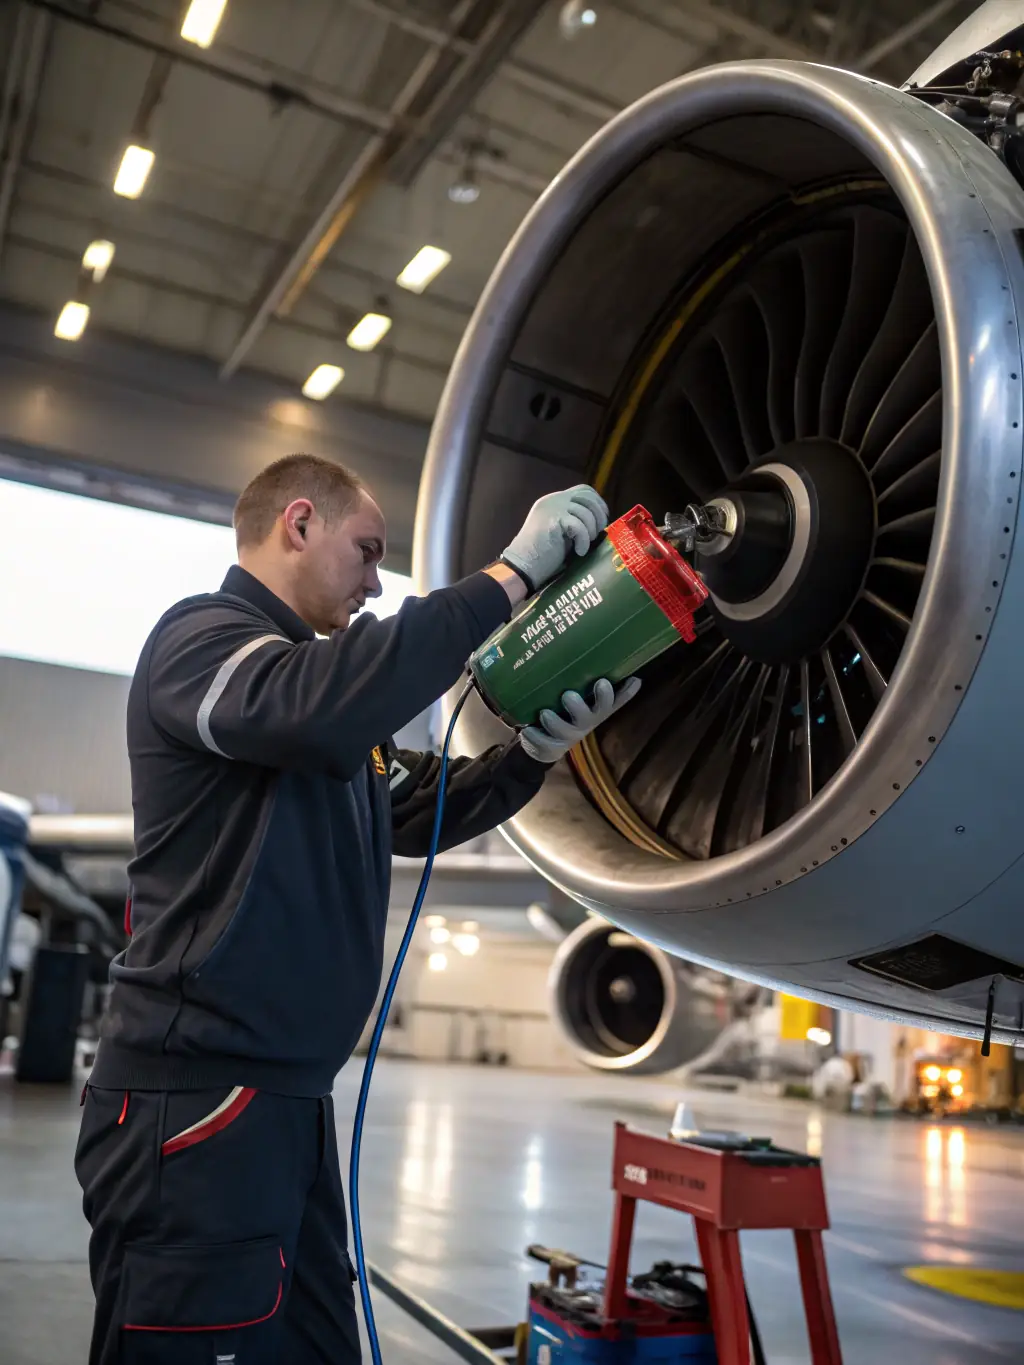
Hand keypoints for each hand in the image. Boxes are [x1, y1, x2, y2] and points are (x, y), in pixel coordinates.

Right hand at [501, 485, 608, 593]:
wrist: (523, 566)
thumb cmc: (544, 555)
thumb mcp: (562, 531)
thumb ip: (575, 520)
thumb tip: (600, 521)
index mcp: (555, 500)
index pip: (583, 490)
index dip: (598, 503)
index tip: (602, 521)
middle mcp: (553, 500)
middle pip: (588, 497)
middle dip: (598, 515)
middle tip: (596, 534)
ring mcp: (552, 508)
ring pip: (586, 513)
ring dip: (590, 532)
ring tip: (583, 546)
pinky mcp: (553, 520)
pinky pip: (579, 526)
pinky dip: (583, 541)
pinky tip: (579, 551)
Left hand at [519, 677, 641, 763]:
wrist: (550, 746)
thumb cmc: (574, 715)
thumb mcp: (591, 703)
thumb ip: (611, 691)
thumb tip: (638, 679)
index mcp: (596, 712)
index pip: (608, 705)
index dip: (607, 696)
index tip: (602, 682)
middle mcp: (583, 725)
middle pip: (585, 718)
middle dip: (577, 708)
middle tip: (567, 695)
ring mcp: (566, 737)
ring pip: (562, 731)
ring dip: (553, 722)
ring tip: (544, 713)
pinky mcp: (549, 746)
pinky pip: (541, 743)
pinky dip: (533, 736)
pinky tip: (526, 730)